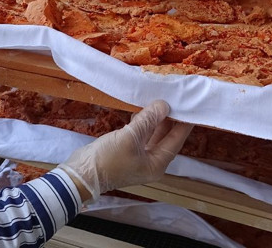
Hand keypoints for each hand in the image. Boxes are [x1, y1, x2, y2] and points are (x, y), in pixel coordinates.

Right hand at [58, 100, 192, 202]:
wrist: (81, 174)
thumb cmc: (108, 159)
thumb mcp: (130, 137)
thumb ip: (148, 120)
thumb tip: (163, 105)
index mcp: (157, 164)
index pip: (176, 140)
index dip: (183, 124)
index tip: (190, 107)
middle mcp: (150, 162)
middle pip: (165, 137)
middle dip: (168, 119)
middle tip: (174, 98)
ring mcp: (137, 157)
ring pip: (151, 135)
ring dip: (153, 119)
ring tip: (158, 99)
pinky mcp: (125, 151)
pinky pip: (139, 135)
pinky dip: (140, 123)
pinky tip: (139, 110)